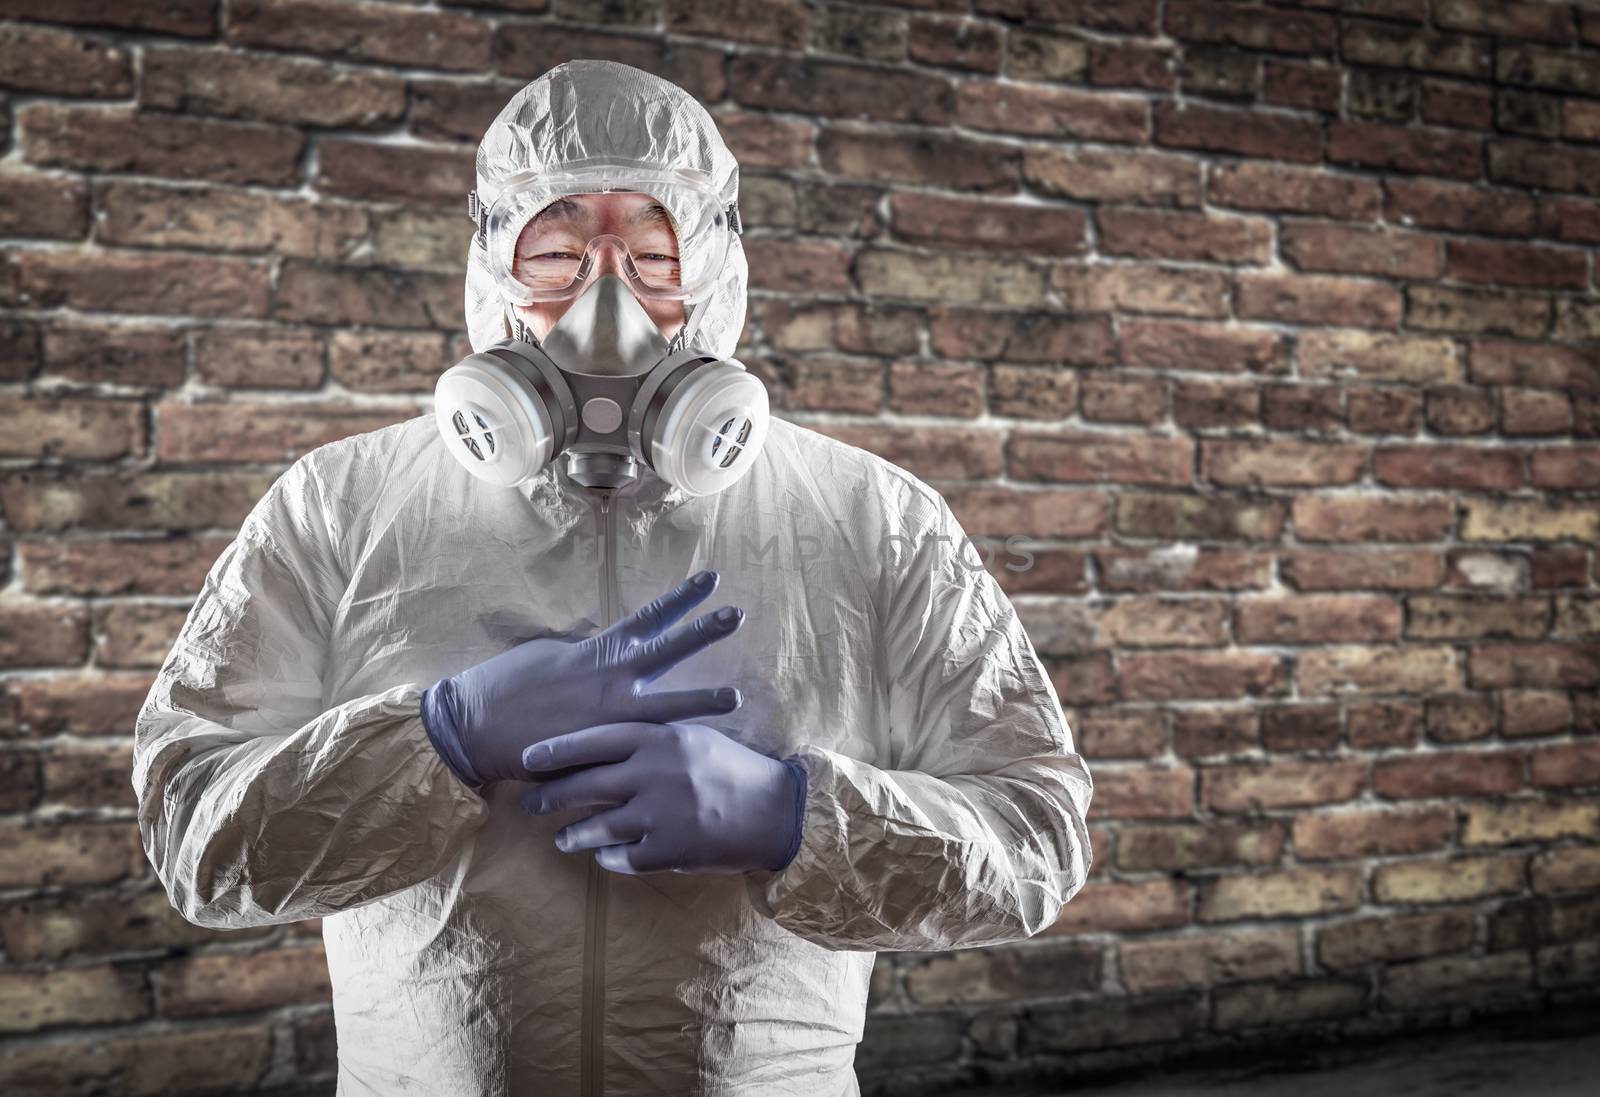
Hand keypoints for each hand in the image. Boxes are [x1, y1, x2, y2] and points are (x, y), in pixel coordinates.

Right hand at [420, 571, 744, 785]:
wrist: (475, 728)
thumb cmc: (508, 686)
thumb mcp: (549, 655)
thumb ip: (586, 652)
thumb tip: (607, 647)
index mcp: (597, 651)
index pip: (648, 618)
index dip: (681, 599)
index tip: (711, 581)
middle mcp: (610, 679)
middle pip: (668, 650)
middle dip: (704, 632)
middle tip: (738, 614)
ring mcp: (608, 717)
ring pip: (666, 705)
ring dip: (702, 701)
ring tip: (737, 697)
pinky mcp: (600, 750)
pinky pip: (640, 746)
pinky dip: (663, 748)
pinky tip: (689, 751)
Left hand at [519, 721, 806, 875]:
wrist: (776, 810)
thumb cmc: (731, 768)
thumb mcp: (692, 738)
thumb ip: (651, 737)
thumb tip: (602, 739)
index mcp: (661, 738)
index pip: (595, 739)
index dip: (557, 749)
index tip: (527, 757)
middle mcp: (656, 773)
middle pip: (587, 784)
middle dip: (551, 795)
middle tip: (529, 803)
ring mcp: (662, 814)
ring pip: (598, 827)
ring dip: (574, 834)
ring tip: (562, 838)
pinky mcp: (670, 850)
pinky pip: (624, 857)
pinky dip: (609, 858)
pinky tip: (603, 856)